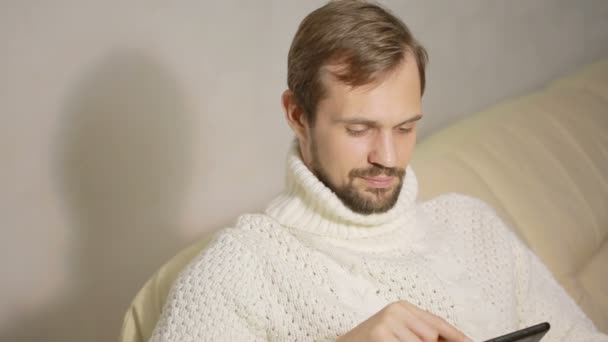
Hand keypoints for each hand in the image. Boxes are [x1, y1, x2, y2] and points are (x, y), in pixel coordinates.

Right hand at [337, 300, 472, 341]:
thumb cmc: (370, 341)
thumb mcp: (396, 332)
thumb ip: (420, 333)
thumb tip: (448, 340)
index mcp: (403, 307)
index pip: (437, 322)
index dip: (456, 336)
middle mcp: (397, 310)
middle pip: (431, 336)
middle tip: (400, 341)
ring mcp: (388, 321)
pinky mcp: (380, 333)